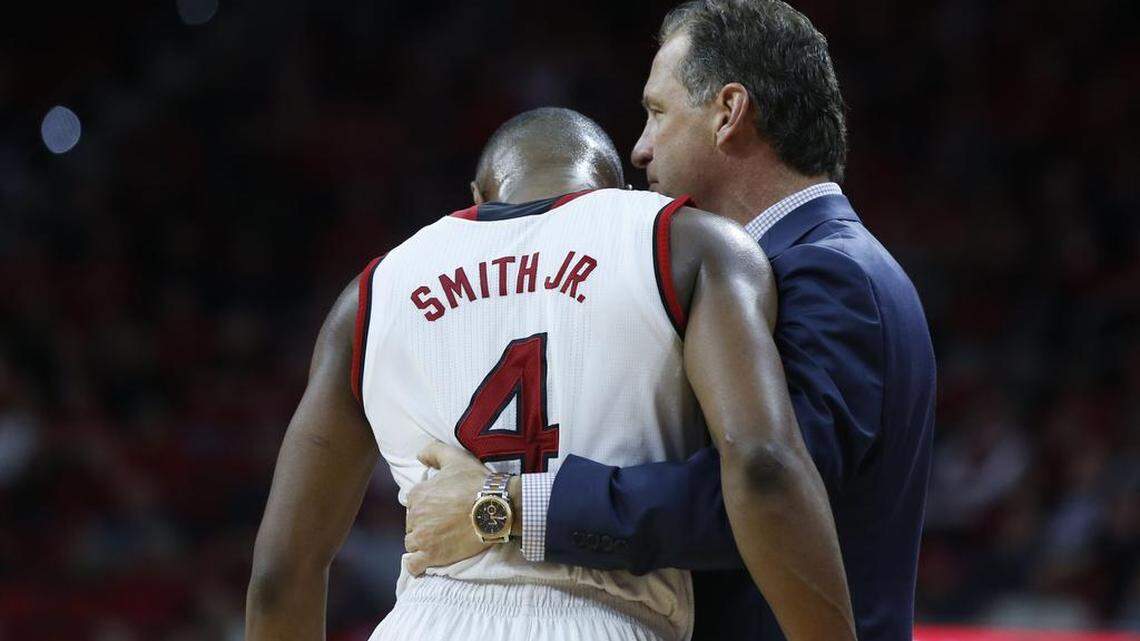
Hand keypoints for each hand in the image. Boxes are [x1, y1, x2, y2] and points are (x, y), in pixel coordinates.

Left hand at [404, 440, 492, 575]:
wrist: (494, 508)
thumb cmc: (476, 483)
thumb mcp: (456, 458)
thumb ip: (434, 451)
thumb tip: (419, 455)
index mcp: (418, 494)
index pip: (413, 504)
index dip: (426, 507)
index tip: (441, 509)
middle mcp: (415, 516)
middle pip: (412, 524)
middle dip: (424, 525)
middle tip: (443, 525)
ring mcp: (423, 537)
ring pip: (412, 544)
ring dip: (422, 544)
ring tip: (439, 542)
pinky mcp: (432, 556)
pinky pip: (414, 565)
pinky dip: (418, 565)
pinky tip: (427, 561)